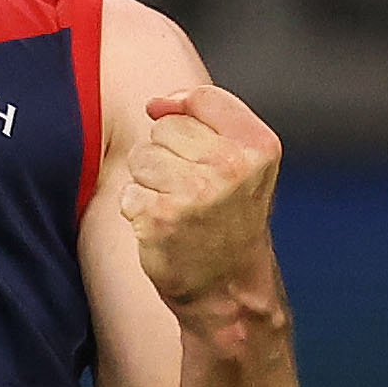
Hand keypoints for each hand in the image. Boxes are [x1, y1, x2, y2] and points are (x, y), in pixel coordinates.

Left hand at [124, 85, 282, 323]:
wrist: (229, 288)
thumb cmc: (231, 219)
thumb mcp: (243, 162)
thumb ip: (208, 119)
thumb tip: (156, 103)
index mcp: (258, 147)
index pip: (203, 98)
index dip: (183, 113)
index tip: (189, 145)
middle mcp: (231, 167)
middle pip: (165, 127)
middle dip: (167, 155)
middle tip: (191, 191)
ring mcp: (196, 194)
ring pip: (142, 157)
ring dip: (149, 183)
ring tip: (177, 207)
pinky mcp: (162, 218)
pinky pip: (129, 193)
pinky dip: (139, 211)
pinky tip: (164, 227)